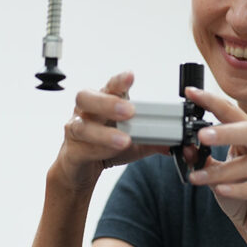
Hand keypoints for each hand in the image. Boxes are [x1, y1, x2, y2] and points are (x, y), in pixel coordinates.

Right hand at [53, 71, 166, 188]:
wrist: (80, 171)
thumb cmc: (103, 148)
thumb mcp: (133, 143)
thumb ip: (153, 140)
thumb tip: (174, 141)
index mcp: (101, 103)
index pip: (109, 86)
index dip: (119, 81)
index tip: (131, 76)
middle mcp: (85, 113)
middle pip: (86, 97)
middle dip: (108, 102)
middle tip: (129, 110)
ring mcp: (75, 131)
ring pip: (81, 126)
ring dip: (105, 133)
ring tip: (125, 140)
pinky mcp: (71, 152)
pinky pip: (80, 149)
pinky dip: (98, 150)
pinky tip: (111, 151)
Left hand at [183, 87, 246, 246]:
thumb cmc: (242, 197)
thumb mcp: (217, 176)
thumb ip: (204, 160)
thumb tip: (186, 147)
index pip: (233, 113)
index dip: (212, 102)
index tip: (192, 94)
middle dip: (225, 133)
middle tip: (202, 136)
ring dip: (224, 171)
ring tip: (200, 178)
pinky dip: (241, 189)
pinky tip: (223, 191)